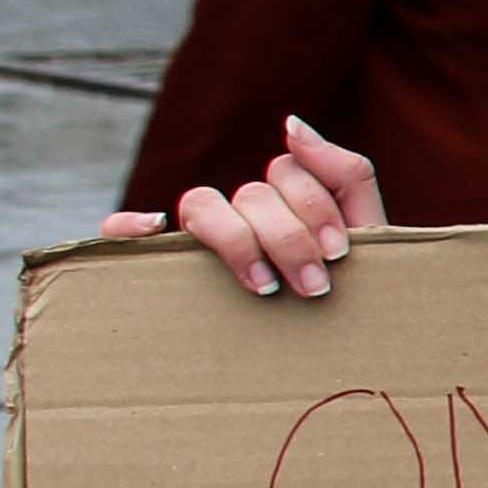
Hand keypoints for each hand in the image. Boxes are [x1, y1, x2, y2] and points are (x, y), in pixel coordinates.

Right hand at [99, 117, 384, 298]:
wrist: (342, 363)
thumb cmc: (354, 306)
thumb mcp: (369, 240)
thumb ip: (347, 176)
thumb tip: (290, 124)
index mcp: (290, 207)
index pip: (288, 171)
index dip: (314, 206)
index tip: (339, 252)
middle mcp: (244, 219)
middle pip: (252, 194)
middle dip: (289, 238)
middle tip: (315, 286)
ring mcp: (203, 245)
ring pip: (200, 203)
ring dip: (236, 240)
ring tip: (266, 288)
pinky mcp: (164, 271)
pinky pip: (118, 231)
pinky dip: (127, 225)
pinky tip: (154, 230)